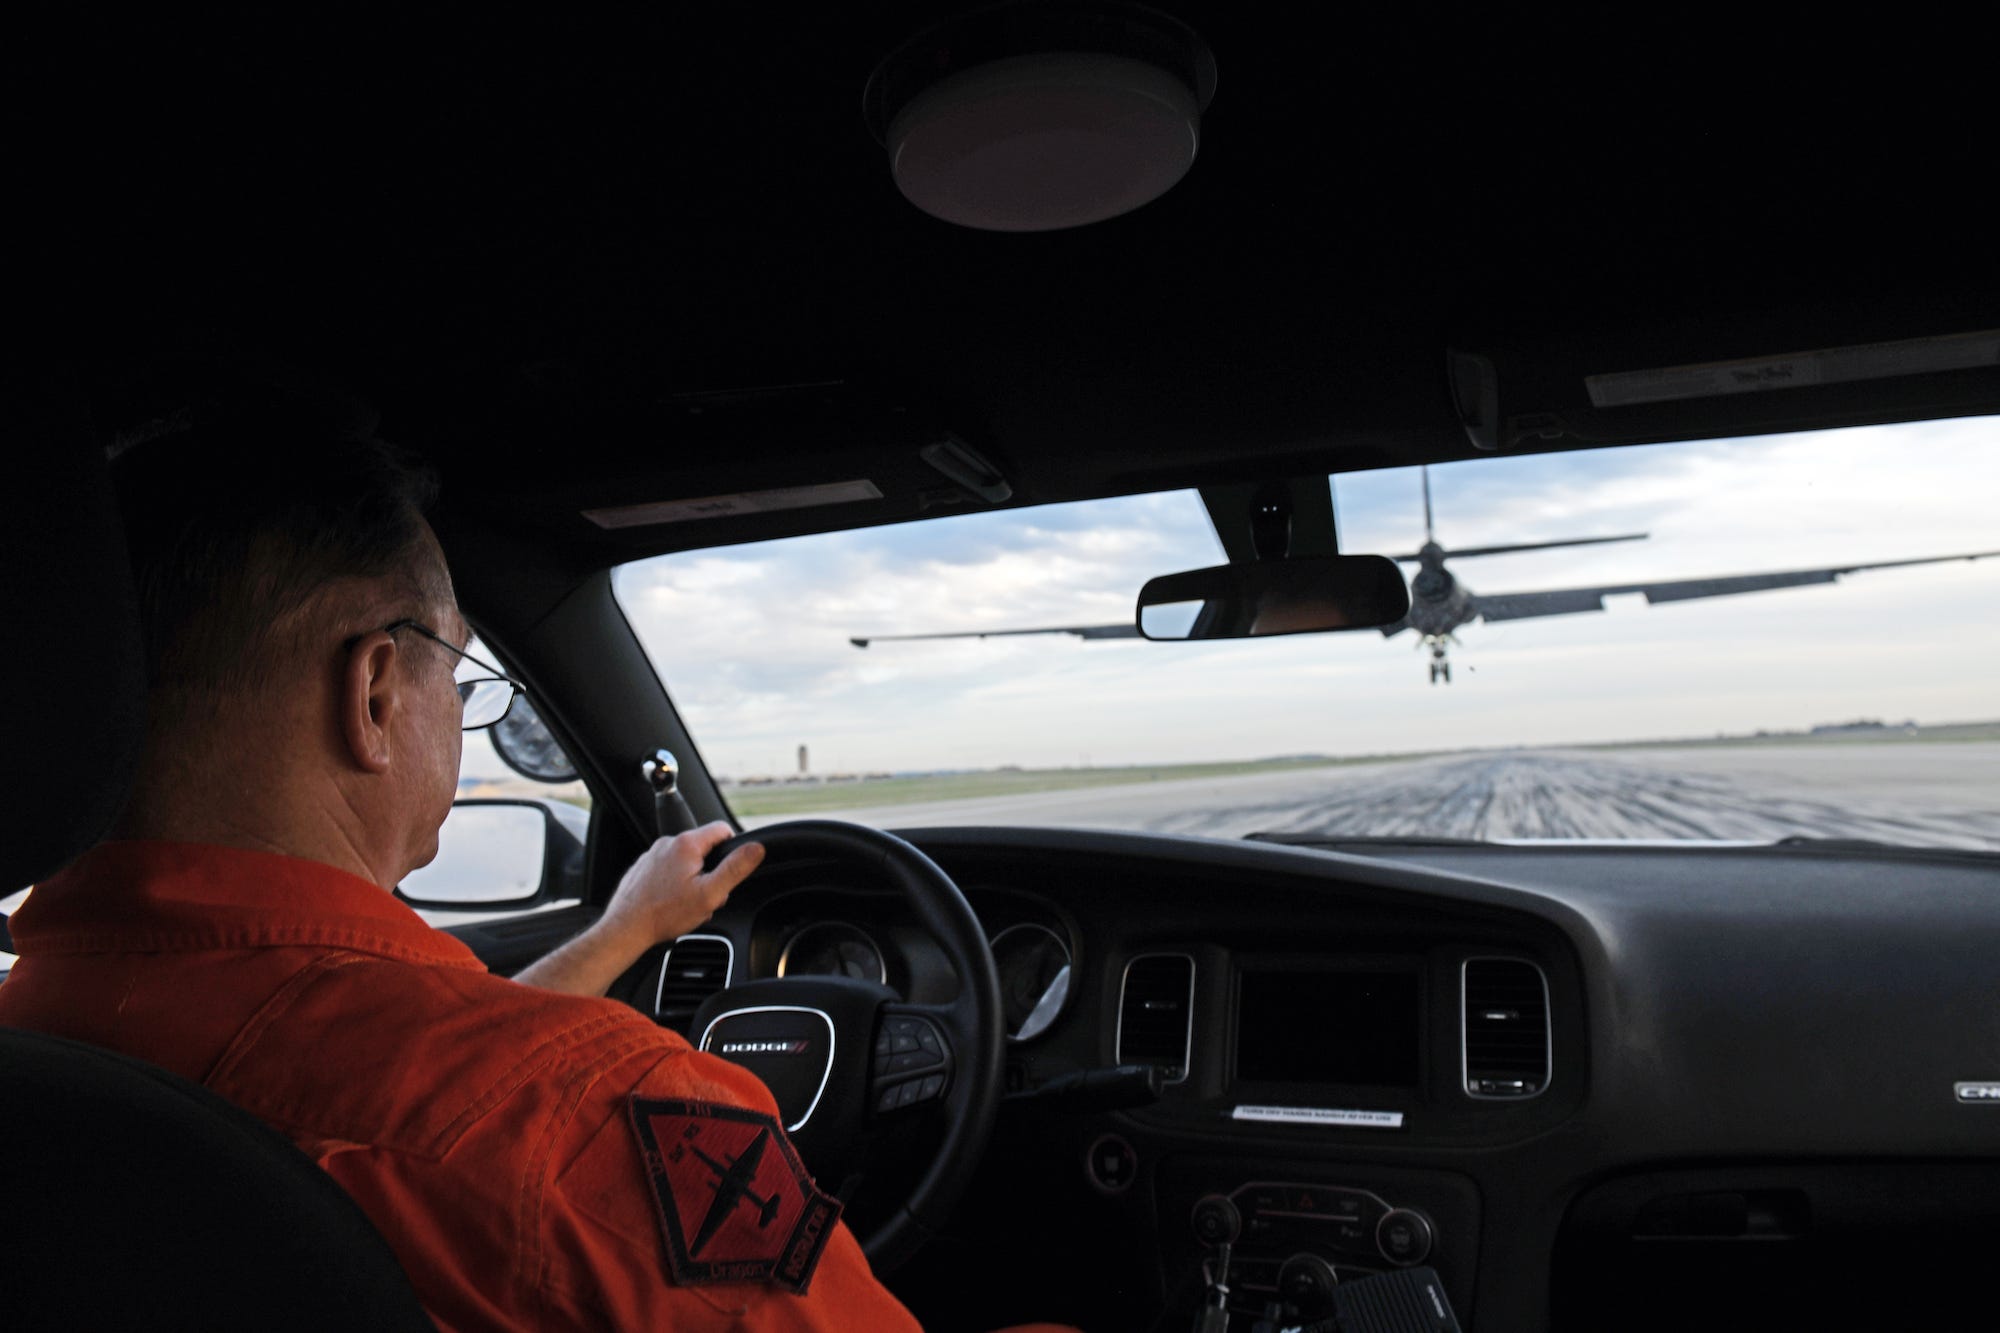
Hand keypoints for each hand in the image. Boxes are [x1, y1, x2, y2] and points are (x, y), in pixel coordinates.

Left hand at [601, 821, 765, 949]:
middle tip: (706, 896)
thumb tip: (756, 848)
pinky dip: (674, 884)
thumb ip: (736, 868)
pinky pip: (668, 870)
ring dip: (693, 880)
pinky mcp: (643, 868)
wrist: (626, 928)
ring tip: (686, 903)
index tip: (729, 871)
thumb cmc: (664, 913)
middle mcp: (667, 843)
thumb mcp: (710, 893)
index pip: (723, 829)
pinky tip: (670, 903)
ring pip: (686, 861)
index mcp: (686, 844)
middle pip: (704, 849)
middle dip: (711, 872)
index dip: (733, 849)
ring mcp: (652, 855)